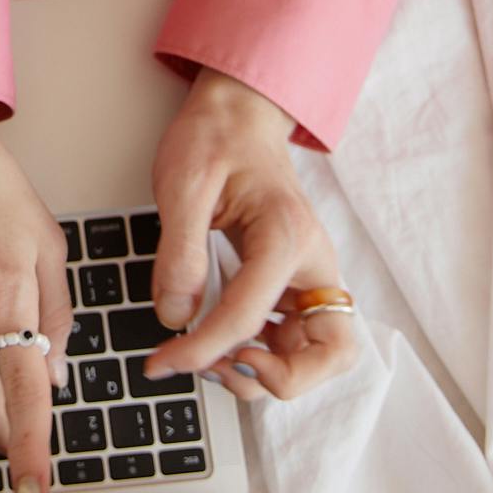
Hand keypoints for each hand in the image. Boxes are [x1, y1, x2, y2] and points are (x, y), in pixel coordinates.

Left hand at [142, 69, 358, 401]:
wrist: (238, 114)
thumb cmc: (215, 138)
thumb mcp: (182, 183)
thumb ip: (180, 252)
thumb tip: (176, 316)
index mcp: (286, 235)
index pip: (248, 317)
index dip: (202, 349)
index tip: (162, 362)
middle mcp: (312, 261)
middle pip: (331, 353)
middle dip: (278, 378)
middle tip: (219, 367)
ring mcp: (309, 274)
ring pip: (319, 355)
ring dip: (273, 374)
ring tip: (214, 359)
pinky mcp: (295, 282)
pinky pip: (296, 338)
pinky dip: (268, 355)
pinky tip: (224, 344)